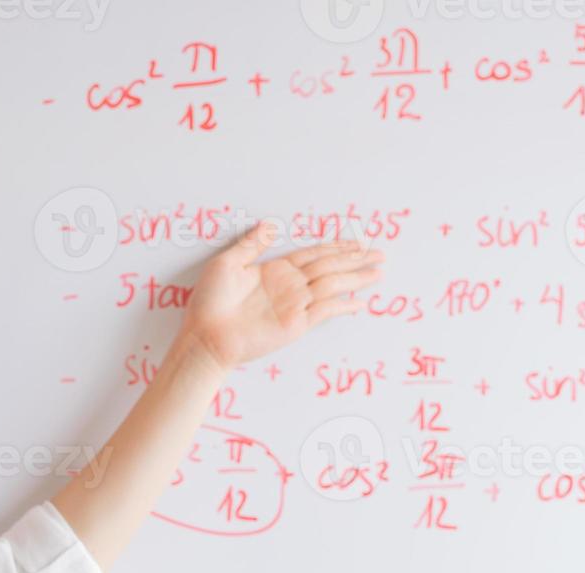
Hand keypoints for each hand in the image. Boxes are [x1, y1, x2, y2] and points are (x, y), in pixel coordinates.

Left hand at [178, 220, 385, 371]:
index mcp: (275, 269)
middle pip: (329, 267)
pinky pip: (325, 311)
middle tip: (379, 253)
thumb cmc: (210, 301)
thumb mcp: (227, 263)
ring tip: (378, 272)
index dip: (335, 246)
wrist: (205, 335)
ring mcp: (294, 305)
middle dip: (354, 260)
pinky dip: (343, 306)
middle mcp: (290, 286)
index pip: (313, 254)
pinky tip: (360, 302)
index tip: (356, 241)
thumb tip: (269, 224)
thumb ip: (252, 245)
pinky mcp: (295, 325)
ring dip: (356, 278)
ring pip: (332, 285)